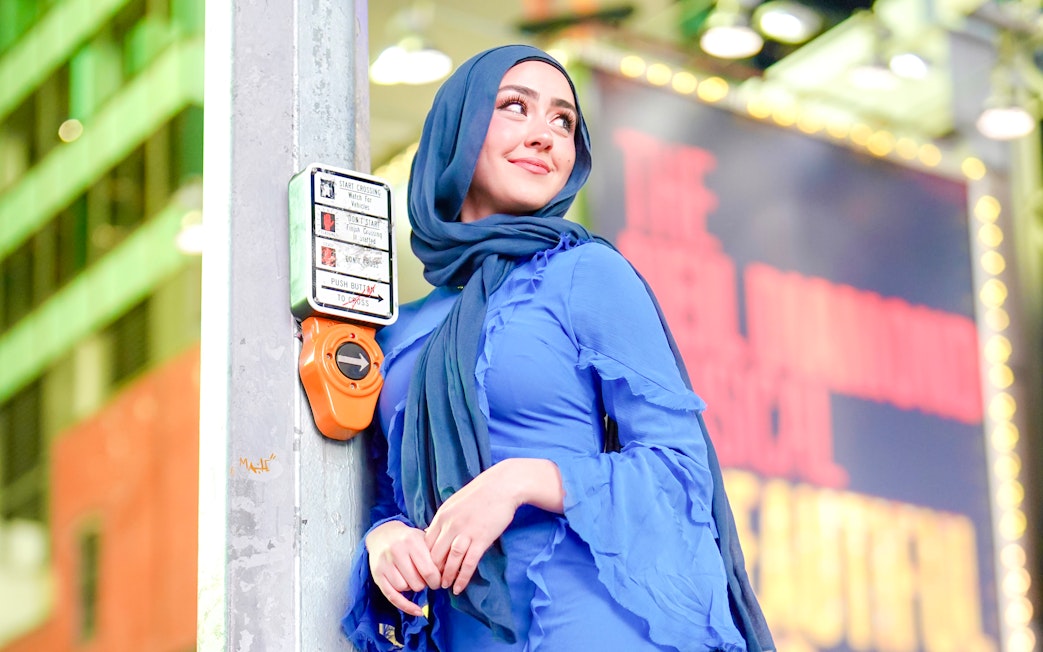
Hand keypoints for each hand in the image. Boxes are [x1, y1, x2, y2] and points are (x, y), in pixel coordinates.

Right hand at [366, 520, 440, 616]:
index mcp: (412, 541)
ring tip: (413, 579)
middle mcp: (397, 551)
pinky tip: (417, 611)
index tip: (439, 582)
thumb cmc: (409, 539)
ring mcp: (385, 563)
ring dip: (412, 588)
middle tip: (426, 581)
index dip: (437, 581)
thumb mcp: (423, 539)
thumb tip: (452, 573)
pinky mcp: (377, 575)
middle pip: (416, 582)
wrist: (382, 534)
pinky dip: (406, 606)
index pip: (428, 571)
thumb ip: (436, 554)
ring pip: (404, 588)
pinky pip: (392, 596)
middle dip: (425, 585)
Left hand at [424, 459, 563, 594]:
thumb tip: (430, 532)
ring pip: (450, 561)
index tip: (424, 569)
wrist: (502, 486)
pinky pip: (469, 563)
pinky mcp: (481, 539)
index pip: (426, 543)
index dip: (423, 559)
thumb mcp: (454, 503)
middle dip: (431, 571)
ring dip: (446, 577)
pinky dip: (462, 577)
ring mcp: (466, 533)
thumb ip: (443, 519)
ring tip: (444, 586)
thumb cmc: (480, 494)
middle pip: (435, 554)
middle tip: (431, 583)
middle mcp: (451, 525)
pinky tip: (458, 587)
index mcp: (442, 516)